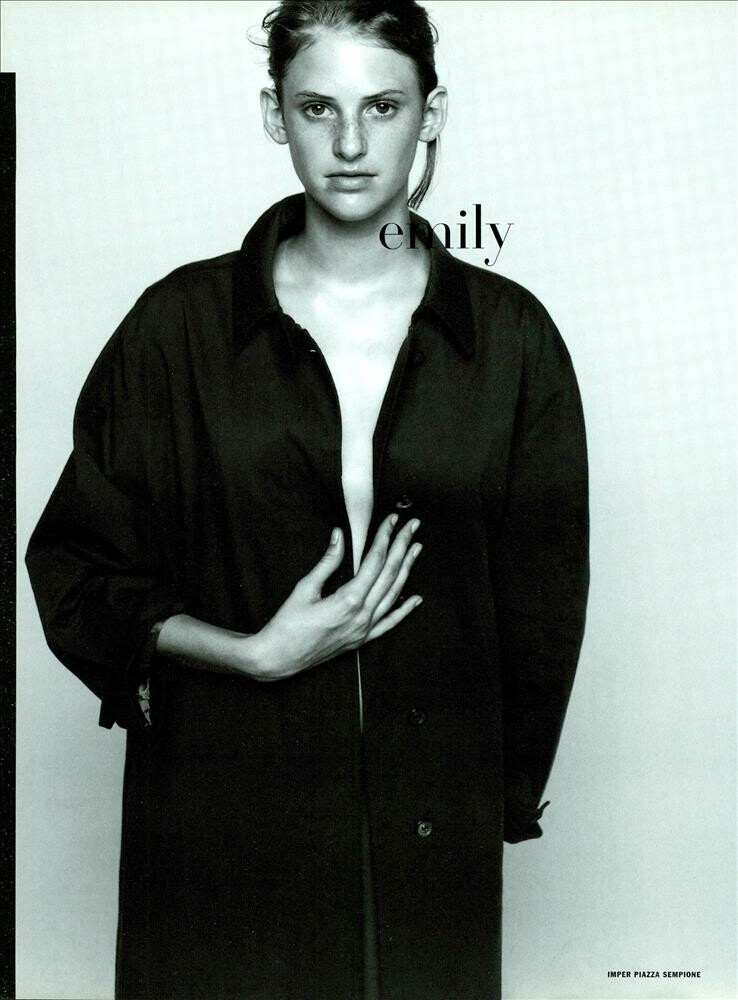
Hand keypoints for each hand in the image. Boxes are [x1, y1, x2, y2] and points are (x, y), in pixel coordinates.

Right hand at [247, 514, 422, 680]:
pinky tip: (416, 599)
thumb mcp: (305, 588)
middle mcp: (362, 616)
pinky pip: (389, 623)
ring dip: (407, 569)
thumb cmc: (288, 624)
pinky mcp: (361, 640)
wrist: (279, 658)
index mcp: (349, 600)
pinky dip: (404, 610)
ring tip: (416, 548)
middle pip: (389, 574)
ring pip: (393, 594)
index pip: (374, 561)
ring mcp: (364, 629)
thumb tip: (339, 536)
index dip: (385, 537)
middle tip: (413, 526)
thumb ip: (327, 562)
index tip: (392, 520)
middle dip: (402, 546)